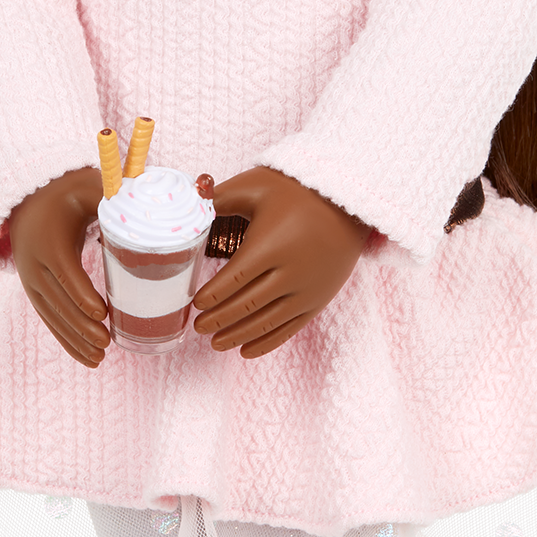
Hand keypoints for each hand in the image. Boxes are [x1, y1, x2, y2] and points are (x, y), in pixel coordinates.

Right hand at [6, 166, 110, 367]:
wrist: (28, 198)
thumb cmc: (67, 192)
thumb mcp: (89, 188)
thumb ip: (115, 196)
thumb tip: (151, 204)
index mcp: (50, 240)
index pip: (65, 273)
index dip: (82, 295)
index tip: (102, 314)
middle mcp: (34, 264)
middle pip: (58, 301)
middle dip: (81, 325)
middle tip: (107, 342)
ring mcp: (30, 280)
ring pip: (52, 316)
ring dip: (74, 339)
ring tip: (100, 357)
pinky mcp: (33, 291)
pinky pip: (48, 319)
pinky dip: (66, 340)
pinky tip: (86, 357)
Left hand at [191, 166, 371, 358]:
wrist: (350, 203)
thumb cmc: (298, 191)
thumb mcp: (257, 185)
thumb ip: (219, 197)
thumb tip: (186, 200)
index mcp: (270, 245)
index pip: (234, 279)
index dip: (212, 295)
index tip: (195, 303)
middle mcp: (290, 273)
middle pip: (246, 305)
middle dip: (218, 319)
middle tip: (198, 326)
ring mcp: (307, 290)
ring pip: (266, 322)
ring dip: (238, 335)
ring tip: (215, 342)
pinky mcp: (319, 300)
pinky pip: (289, 328)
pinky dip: (266, 342)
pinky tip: (246, 350)